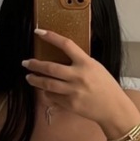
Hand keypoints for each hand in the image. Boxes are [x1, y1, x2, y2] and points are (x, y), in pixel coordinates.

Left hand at [23, 29, 138, 130]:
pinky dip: (46, 93)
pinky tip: (44, 91)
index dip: (51, 37)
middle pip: (50, 67)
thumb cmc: (106, 87)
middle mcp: (79, 76)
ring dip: (35, 80)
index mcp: (86, 63)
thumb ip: (80, 63)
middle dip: (34, 64)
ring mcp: (73, 91)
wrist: (114, 108)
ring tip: (29, 77)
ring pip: (47, 84)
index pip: (66, 45)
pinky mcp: (70, 104)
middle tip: (26, 63)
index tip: (38, 32)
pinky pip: (53, 97)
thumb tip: (62, 58)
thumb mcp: (96, 68)